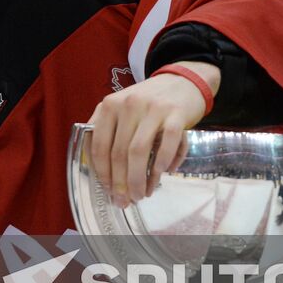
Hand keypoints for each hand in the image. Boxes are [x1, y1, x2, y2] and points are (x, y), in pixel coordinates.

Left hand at [86, 62, 219, 207]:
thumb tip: (106, 176)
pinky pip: (167, 144)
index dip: (103, 173)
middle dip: (121, 183)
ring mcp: (152, 109)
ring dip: (139, 179)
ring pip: (139, 152)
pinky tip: (162, 175)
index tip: (109, 191)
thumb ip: (110, 133)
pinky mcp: (176, 114)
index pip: (100, 145)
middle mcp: (128, 105)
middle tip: (126, 201)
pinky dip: (163, 164)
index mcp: (110, 105)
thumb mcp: (122, 109)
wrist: (183, 80)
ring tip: (141, 194)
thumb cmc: (149, 102)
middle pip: (119, 152)